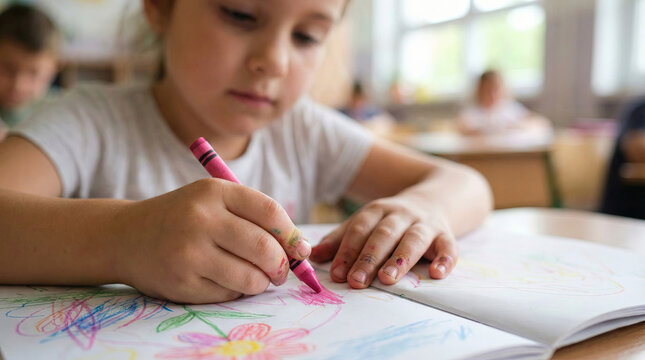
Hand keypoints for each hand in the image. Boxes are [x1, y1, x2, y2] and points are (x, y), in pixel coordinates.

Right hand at [114, 178, 310, 303]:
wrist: (126, 236)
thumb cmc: (183, 217)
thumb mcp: (212, 200)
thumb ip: (253, 217)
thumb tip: (301, 249)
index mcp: (214, 192)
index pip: (270, 212)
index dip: (291, 234)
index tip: (299, 249)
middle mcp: (201, 220)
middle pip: (264, 248)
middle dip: (281, 265)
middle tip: (280, 271)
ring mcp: (189, 253)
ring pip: (250, 278)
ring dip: (261, 283)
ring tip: (255, 277)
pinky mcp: (182, 283)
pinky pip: (229, 295)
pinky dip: (236, 292)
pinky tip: (224, 281)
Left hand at [310, 196, 457, 288]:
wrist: (435, 199)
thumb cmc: (391, 220)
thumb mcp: (366, 222)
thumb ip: (341, 240)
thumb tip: (313, 256)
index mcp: (377, 210)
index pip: (359, 228)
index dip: (347, 251)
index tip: (337, 273)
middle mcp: (401, 214)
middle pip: (384, 234)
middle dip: (369, 258)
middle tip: (356, 281)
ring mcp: (425, 223)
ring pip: (413, 239)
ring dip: (400, 259)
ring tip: (388, 279)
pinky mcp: (446, 234)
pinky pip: (448, 246)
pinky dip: (445, 259)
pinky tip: (437, 273)